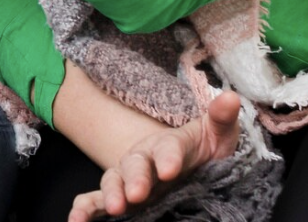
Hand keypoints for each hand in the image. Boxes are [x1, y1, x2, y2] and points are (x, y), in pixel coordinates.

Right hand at [68, 91, 241, 221]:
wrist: (188, 168)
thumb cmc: (204, 152)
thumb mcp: (217, 136)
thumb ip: (221, 119)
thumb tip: (232, 97)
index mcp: (169, 145)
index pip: (168, 147)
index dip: (168, 157)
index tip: (170, 170)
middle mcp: (143, 160)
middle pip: (135, 164)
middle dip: (135, 178)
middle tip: (137, 194)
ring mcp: (127, 178)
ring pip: (112, 180)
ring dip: (110, 192)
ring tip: (114, 208)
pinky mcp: (119, 197)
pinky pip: (94, 200)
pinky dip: (83, 208)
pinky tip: (75, 220)